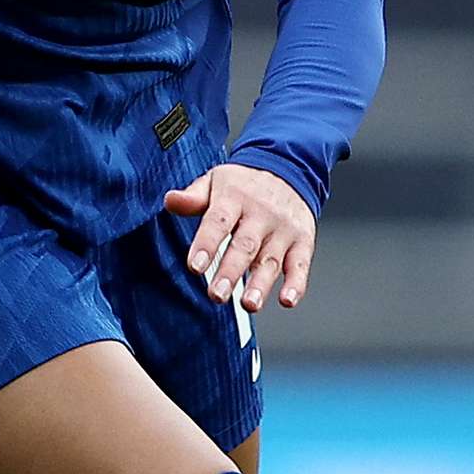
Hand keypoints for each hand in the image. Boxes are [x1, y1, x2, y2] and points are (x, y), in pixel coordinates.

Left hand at [166, 162, 316, 310]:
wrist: (289, 169)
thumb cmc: (245, 184)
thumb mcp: (215, 181)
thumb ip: (193, 197)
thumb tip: (170, 200)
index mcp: (235, 198)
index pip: (218, 222)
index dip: (206, 244)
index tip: (195, 266)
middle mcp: (261, 214)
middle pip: (245, 246)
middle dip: (231, 272)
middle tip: (217, 294)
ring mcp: (283, 229)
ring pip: (271, 260)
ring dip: (260, 284)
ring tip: (249, 304)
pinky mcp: (302, 241)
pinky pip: (300, 265)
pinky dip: (296, 284)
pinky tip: (287, 301)